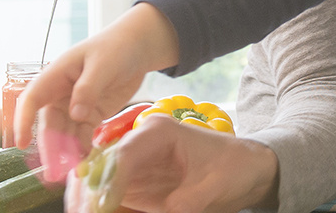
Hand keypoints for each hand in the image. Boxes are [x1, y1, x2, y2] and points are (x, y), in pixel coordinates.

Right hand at [15, 4, 181, 175]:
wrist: (137, 47)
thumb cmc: (116, 47)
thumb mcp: (103, 64)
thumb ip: (88, 88)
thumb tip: (75, 114)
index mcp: (57, 75)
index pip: (32, 99)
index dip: (23, 121)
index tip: (21, 143)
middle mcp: (61, 93)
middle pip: (49, 123)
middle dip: (49, 147)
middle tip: (52, 172)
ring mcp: (75, 105)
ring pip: (65, 133)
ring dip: (65, 153)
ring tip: (70, 173)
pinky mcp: (91, 114)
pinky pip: (82, 135)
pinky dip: (82, 149)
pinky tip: (84, 162)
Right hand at [68, 115, 279, 212]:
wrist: (247, 171)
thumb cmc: (234, 167)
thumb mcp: (216, 185)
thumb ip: (189, 200)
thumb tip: (170, 211)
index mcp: (156, 131)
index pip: (123, 154)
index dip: (109, 181)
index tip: (100, 205)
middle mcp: (139, 143)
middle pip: (102, 166)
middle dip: (88, 192)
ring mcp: (135, 164)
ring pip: (100, 182)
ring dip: (89, 201)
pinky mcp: (135, 183)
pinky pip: (111, 196)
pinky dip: (102, 206)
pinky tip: (93, 212)